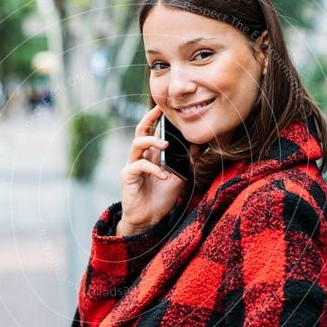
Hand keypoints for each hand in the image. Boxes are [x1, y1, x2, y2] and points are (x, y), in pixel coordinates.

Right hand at [117, 105, 185, 236]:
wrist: (149, 219)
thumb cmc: (161, 198)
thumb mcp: (179, 177)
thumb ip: (186, 161)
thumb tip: (198, 145)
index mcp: (152, 155)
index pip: (152, 131)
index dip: (156, 118)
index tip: (165, 107)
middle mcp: (140, 157)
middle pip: (140, 131)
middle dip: (148, 118)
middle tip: (159, 110)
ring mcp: (132, 166)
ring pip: (137, 144)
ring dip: (152, 141)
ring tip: (165, 145)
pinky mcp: (127, 177)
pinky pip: (139, 166)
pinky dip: (153, 169)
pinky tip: (164, 176)